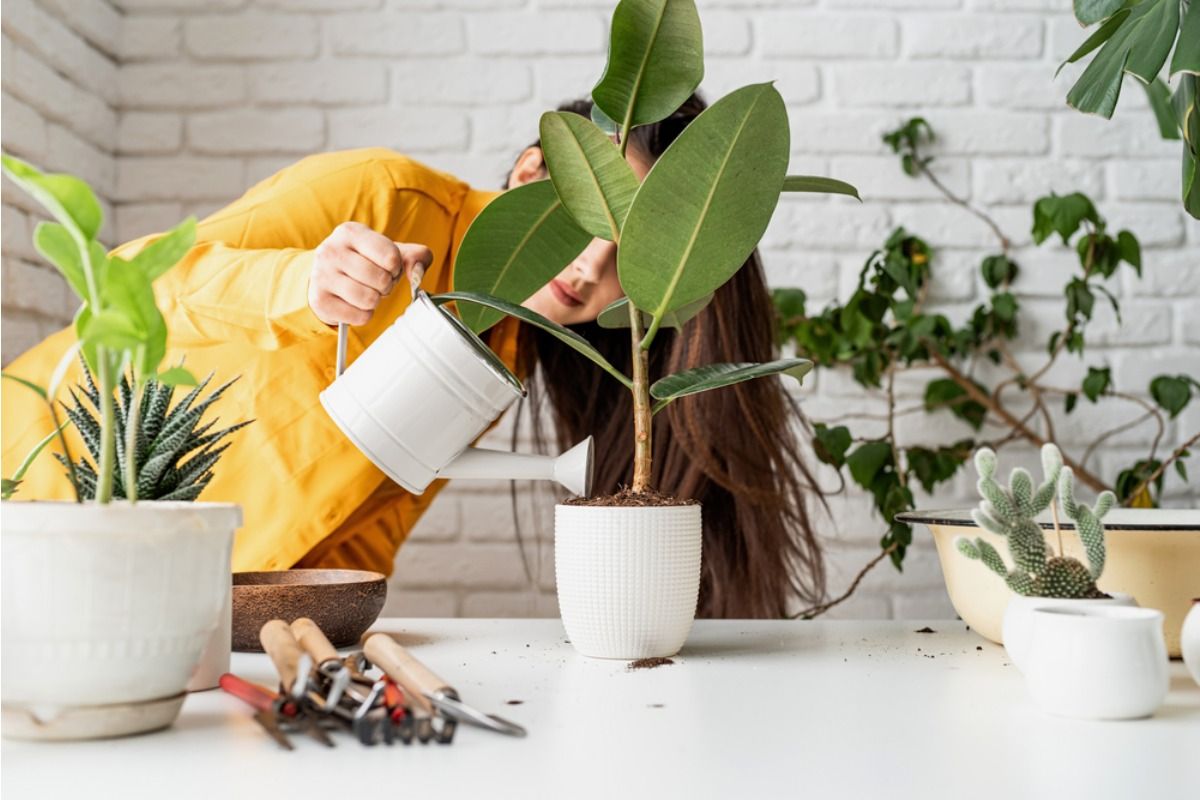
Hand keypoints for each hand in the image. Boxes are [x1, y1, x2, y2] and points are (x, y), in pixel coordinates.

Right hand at [308, 222, 431, 325]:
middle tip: (377, 283)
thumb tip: (417, 272)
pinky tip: (356, 304)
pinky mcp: (320, 301)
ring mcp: (321, 276)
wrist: (325, 277)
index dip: (397, 268)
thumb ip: (417, 256)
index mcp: (351, 232)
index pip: (391, 256)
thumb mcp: (390, 251)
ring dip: (375, 301)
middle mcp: (331, 250)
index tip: (389, 268)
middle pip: (381, 279)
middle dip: (387, 286)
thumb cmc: (364, 261)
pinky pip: (359, 316)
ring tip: (367, 292)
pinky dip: (364, 314)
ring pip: (369, 299)